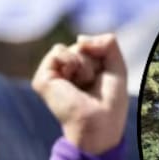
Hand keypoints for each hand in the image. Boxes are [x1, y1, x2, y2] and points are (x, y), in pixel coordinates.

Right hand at [31, 34, 128, 154]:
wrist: (100, 122)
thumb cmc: (111, 102)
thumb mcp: (117, 67)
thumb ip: (108, 44)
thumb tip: (80, 37)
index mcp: (81, 73)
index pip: (91, 47)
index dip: (103, 59)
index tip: (104, 80)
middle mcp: (65, 74)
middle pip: (81, 46)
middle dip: (94, 61)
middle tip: (93, 83)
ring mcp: (52, 76)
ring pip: (71, 48)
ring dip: (85, 64)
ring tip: (84, 83)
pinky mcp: (42, 79)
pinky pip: (57, 51)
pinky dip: (71, 61)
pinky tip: (73, 79)